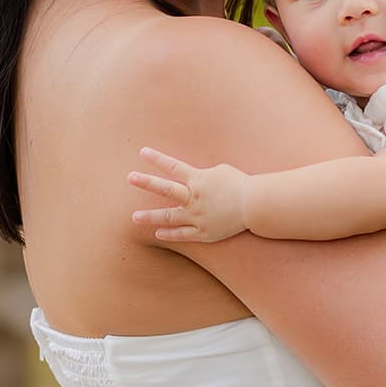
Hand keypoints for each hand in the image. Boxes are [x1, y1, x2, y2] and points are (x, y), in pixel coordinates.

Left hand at [128, 147, 248, 241]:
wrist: (255, 205)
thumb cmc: (240, 184)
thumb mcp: (221, 170)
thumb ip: (203, 174)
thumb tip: (194, 177)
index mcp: (198, 179)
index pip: (173, 166)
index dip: (157, 158)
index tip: (142, 152)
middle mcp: (194, 197)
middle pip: (165, 189)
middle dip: (146, 182)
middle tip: (130, 178)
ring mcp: (197, 216)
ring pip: (169, 216)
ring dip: (150, 216)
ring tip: (134, 217)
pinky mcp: (204, 232)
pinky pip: (183, 234)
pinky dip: (170, 234)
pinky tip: (157, 233)